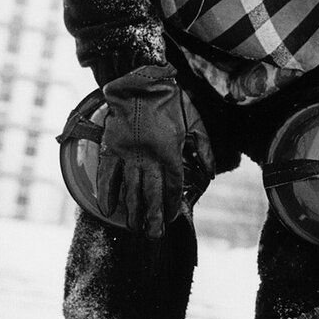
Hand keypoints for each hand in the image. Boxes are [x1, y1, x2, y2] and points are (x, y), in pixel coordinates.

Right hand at [97, 64, 196, 237]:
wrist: (140, 82)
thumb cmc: (169, 101)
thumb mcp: (194, 122)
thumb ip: (204, 149)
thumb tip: (211, 173)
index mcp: (171, 152)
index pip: (172, 187)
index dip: (171, 205)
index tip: (170, 219)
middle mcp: (150, 158)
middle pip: (151, 195)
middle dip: (152, 218)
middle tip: (152, 236)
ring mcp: (129, 154)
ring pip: (131, 190)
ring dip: (133, 211)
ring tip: (135, 228)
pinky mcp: (112, 147)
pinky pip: (108, 175)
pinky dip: (107, 193)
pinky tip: (107, 209)